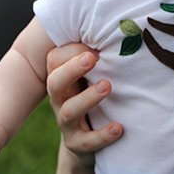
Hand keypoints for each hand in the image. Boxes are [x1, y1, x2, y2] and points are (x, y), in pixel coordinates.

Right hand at [46, 44, 122, 163]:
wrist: (87, 138)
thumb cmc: (91, 93)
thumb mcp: (90, 73)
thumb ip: (95, 53)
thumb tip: (119, 29)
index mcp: (61, 77)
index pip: (55, 60)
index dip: (72, 52)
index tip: (93, 47)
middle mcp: (59, 99)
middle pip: (55, 82)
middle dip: (72, 69)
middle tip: (93, 58)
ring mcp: (66, 122)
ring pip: (70, 111)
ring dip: (89, 98)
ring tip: (107, 86)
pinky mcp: (77, 144)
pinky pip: (86, 142)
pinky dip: (102, 135)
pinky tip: (119, 127)